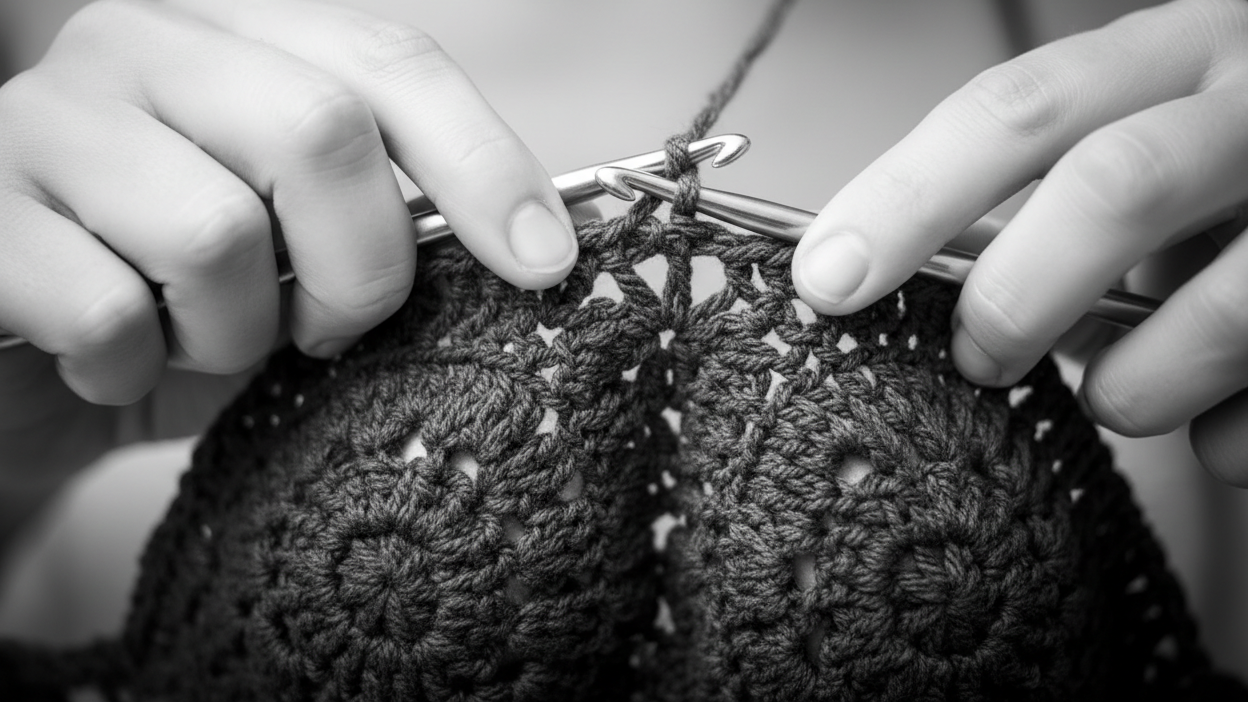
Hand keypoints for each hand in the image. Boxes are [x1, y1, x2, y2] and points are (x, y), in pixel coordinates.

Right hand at [0, 0, 577, 502]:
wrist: (29, 372)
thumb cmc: (187, 309)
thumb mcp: (303, 263)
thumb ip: (387, 228)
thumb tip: (529, 248)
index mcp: (244, 44)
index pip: (390, 64)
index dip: (483, 160)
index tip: (544, 261)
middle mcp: (142, 51)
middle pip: (320, 130)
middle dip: (361, 269)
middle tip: (328, 331)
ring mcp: (43, 122)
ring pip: (215, 233)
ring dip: (233, 336)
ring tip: (195, 342)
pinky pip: (104, 310)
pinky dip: (132, 369)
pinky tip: (111, 361)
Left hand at [790, 0, 1247, 482]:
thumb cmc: (1221, 168)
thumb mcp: (1134, 141)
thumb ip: (1037, 197)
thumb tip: (900, 277)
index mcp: (1169, 56)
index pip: (1013, 109)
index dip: (909, 196)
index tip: (828, 278)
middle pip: (1115, 188)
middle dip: (1021, 295)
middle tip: (978, 357)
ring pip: (1222, 314)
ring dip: (1135, 386)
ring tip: (1118, 397)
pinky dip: (1227, 439)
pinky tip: (1221, 416)